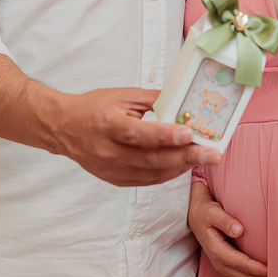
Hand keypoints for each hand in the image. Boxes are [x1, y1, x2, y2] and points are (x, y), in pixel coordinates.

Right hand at [50, 87, 220, 186]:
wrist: (65, 128)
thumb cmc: (94, 107)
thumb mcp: (122, 96)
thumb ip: (154, 100)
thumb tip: (185, 104)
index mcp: (107, 124)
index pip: (139, 133)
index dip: (165, 135)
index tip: (190, 133)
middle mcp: (107, 150)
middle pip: (151, 158)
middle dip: (186, 157)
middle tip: (213, 154)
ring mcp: (110, 169)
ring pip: (152, 173)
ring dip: (181, 166)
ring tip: (203, 158)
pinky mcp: (114, 180)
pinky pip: (147, 180)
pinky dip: (168, 174)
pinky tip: (183, 165)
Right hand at [188, 181, 266, 276]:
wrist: (194, 215)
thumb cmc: (206, 212)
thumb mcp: (212, 212)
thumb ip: (224, 220)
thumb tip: (239, 230)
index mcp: (217, 251)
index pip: (243, 264)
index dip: (259, 270)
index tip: (275, 271)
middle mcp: (220, 262)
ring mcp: (223, 265)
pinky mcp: (227, 264)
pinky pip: (243, 276)